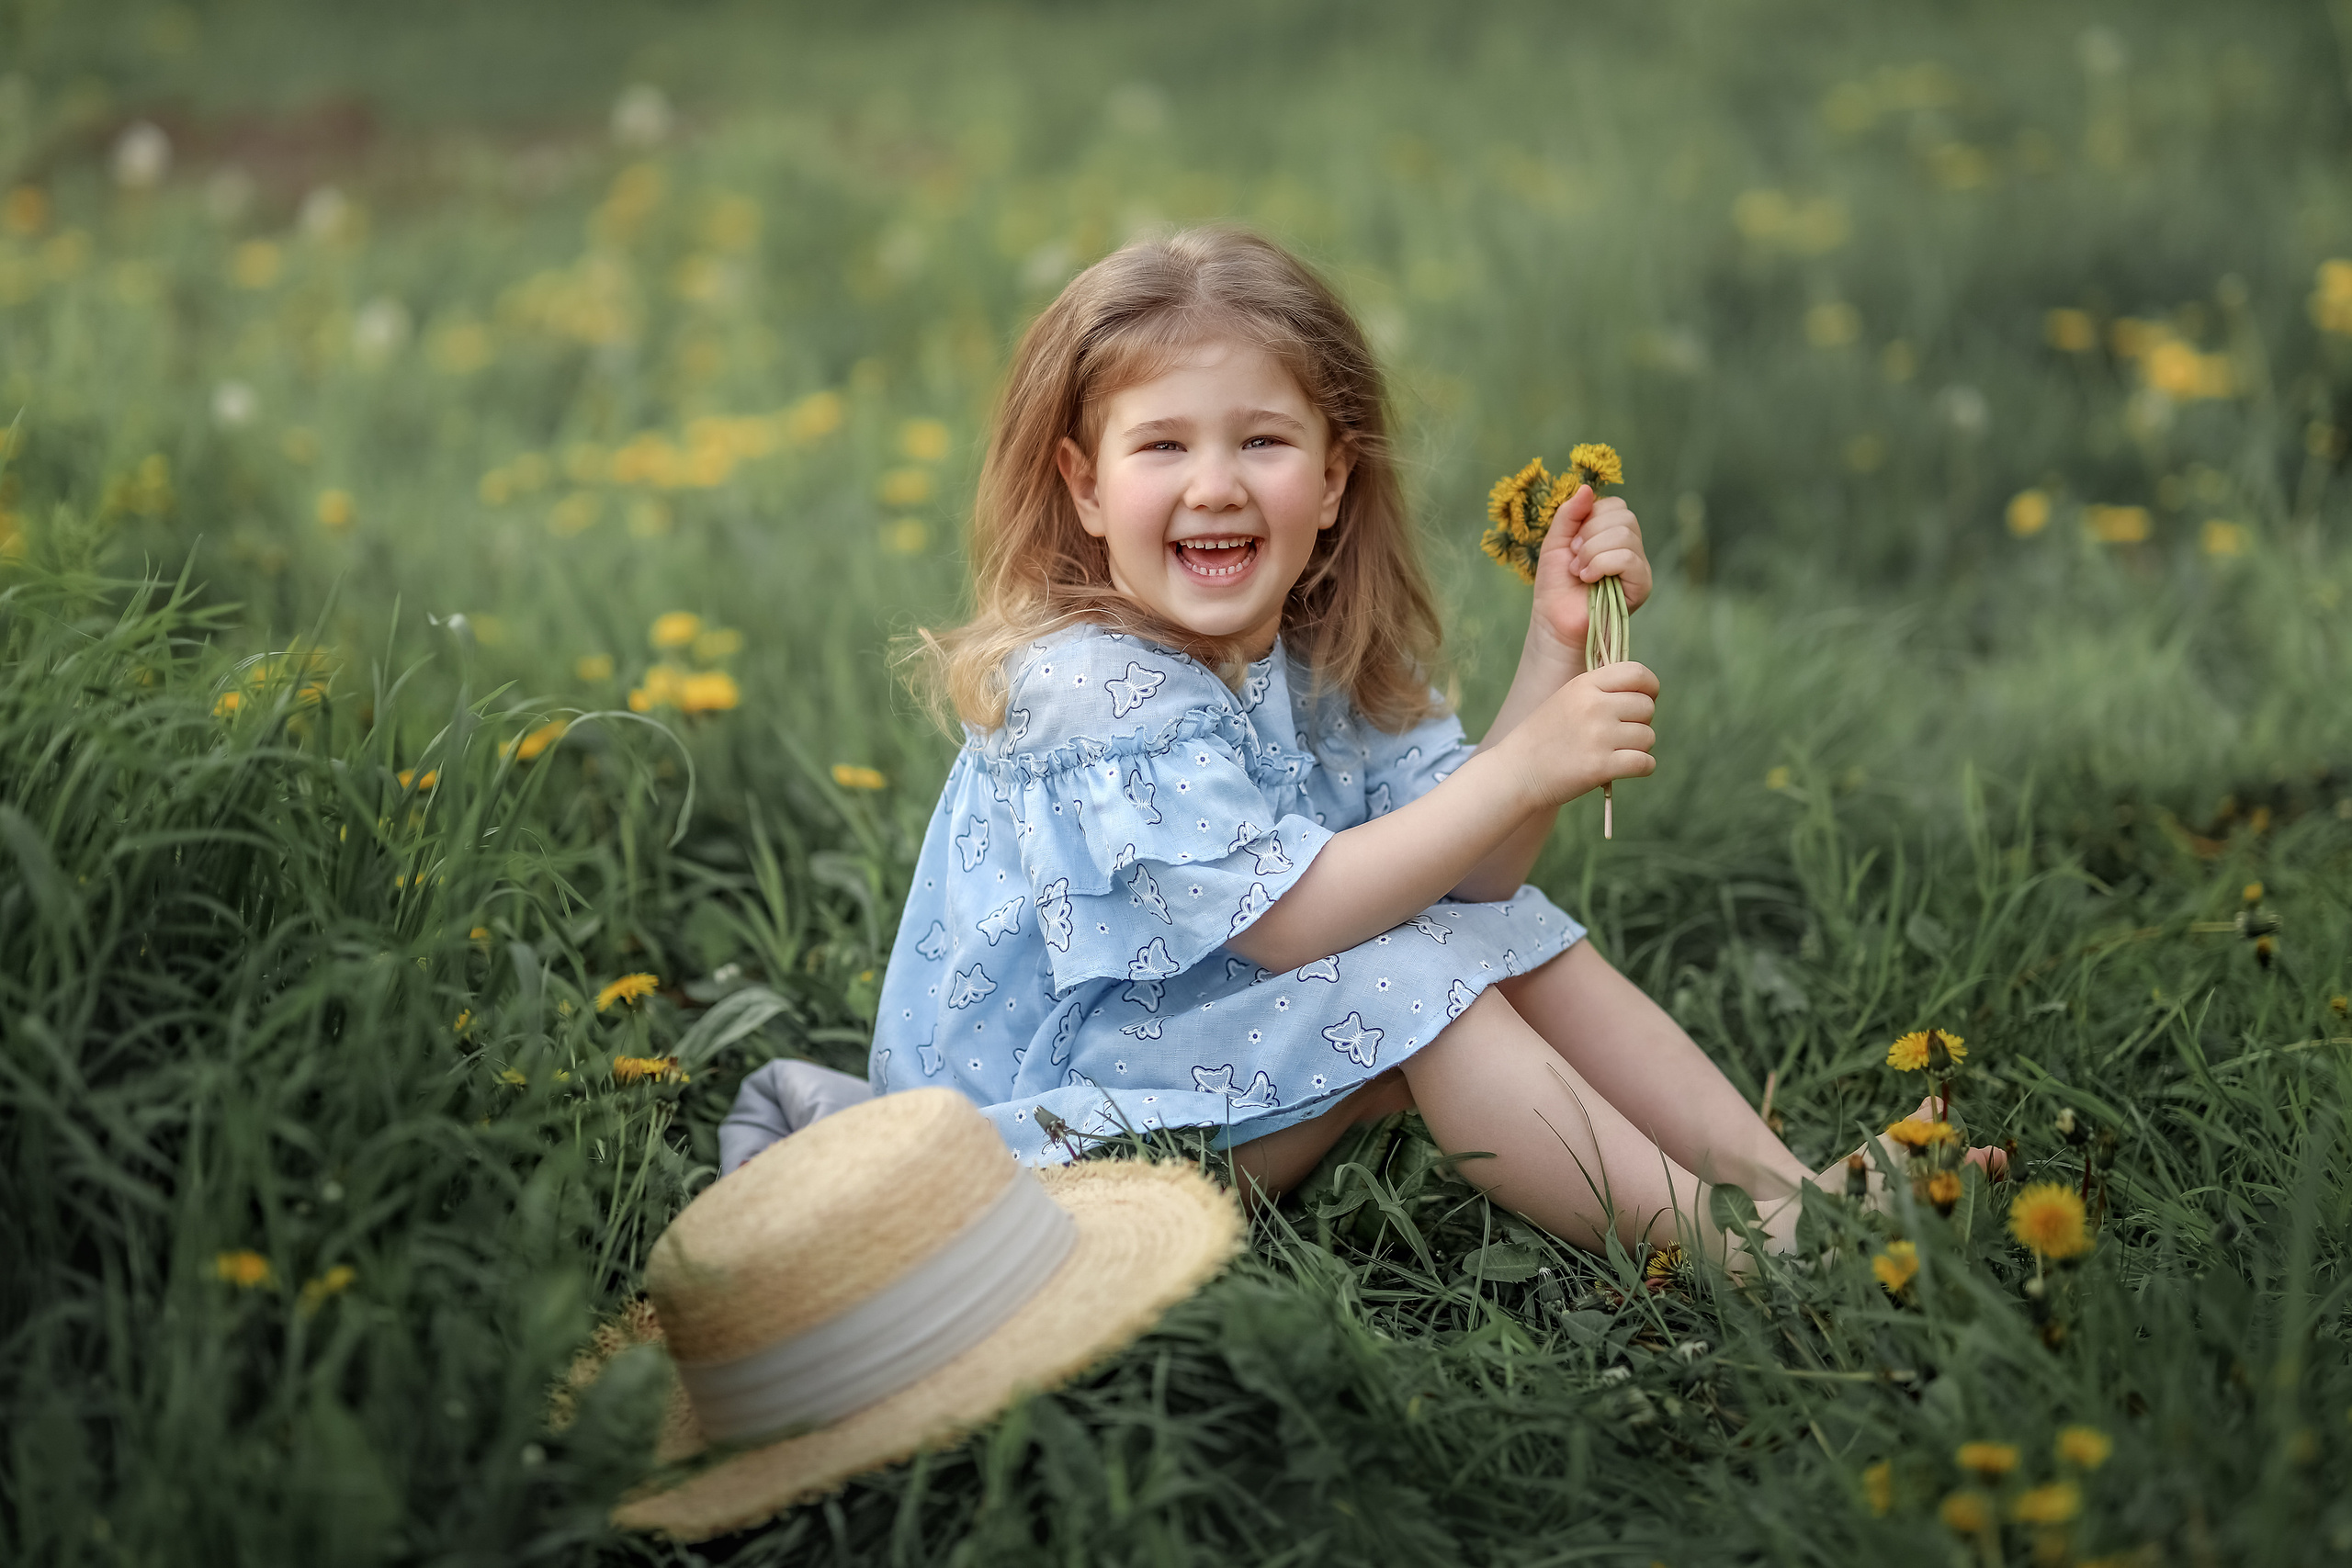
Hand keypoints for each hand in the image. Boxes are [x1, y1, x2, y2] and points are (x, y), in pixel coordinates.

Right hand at [1501, 661, 1658, 808]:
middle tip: (1619, 733)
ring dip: (1638, 747)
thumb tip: (1645, 692)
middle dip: (1640, 721)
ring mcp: (1599, 736)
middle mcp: (1594, 706)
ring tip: (1614, 751)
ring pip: (1648, 737)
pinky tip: (1623, 768)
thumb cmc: (1546, 735)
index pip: (1638, 673)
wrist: (1517, 771)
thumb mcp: (1568, 697)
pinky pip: (1646, 763)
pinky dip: (1641, 767)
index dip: (1649, 687)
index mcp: (1585, 685)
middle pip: (1647, 707)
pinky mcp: (1601, 766)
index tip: (1643, 700)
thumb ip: (1602, 689)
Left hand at [1529, 485, 1653, 659]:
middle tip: (1574, 558)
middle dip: (1590, 535)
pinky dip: (1602, 564)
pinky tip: (1589, 579)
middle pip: (1624, 516)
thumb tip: (1586, 488)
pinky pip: (1629, 558)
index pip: (1615, 506)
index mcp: (1613, 534)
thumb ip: (1569, 514)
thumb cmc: (1555, 584)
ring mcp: (1639, 566)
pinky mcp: (1642, 585)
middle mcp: (1630, 547)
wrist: (1554, 620)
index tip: (1571, 543)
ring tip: (1579, 572)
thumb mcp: (1555, 541)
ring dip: (1592, 552)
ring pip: (1625, 535)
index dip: (1590, 518)